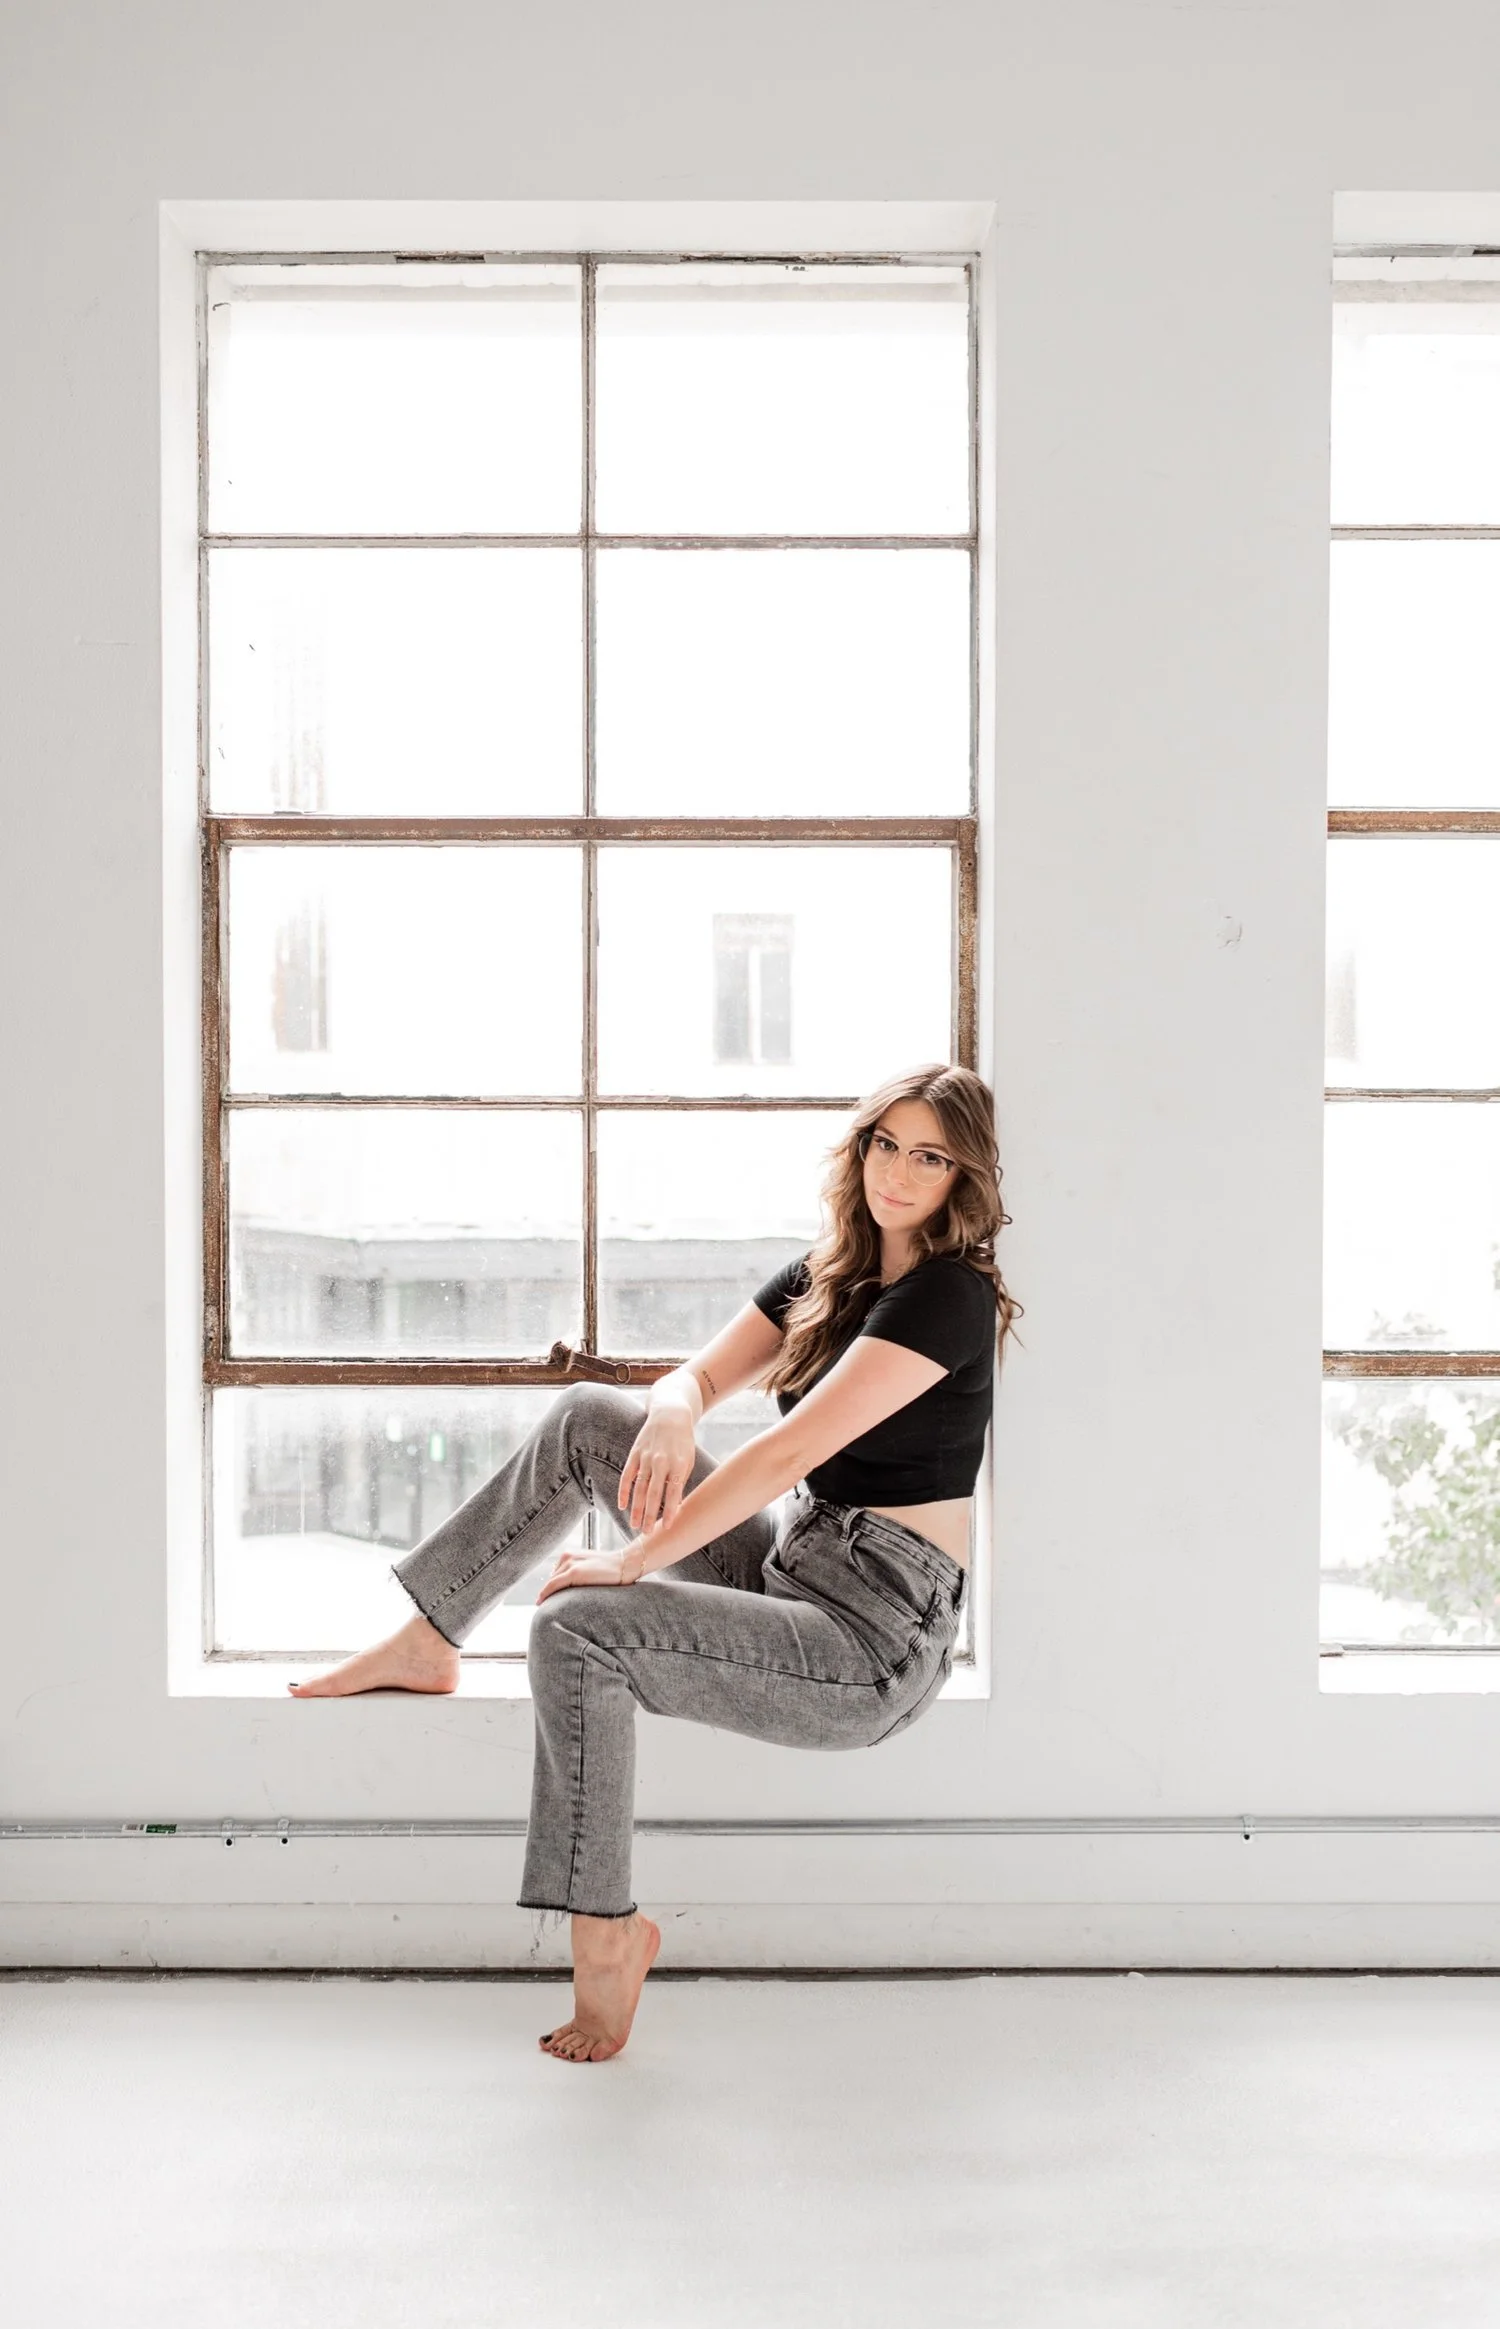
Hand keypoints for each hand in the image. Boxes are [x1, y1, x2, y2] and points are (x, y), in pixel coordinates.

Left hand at [536, 1544, 645, 1603]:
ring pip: (551, 1583)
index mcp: (569, 1554)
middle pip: (551, 1579)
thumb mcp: (589, 1568)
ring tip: (543, 1607)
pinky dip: (545, 1593)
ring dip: (546, 1594)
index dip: (549, 1589)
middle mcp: (567, 1556)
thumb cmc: (610, 1570)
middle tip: (543, 1606)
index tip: (542, 1600)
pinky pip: (553, 1585)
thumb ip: (576, 1574)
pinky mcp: (574, 1572)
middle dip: (548, 1592)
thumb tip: (565, 1590)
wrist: (626, 1564)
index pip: (554, 1575)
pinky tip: (540, 1602)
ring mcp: (570, 1563)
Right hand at [618, 1402, 696, 1531]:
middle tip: (645, 1533)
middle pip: (653, 1493)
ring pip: (639, 1487)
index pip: (673, 1492)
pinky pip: (628, 1475)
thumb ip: (680, 1482)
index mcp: (679, 1464)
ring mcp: (646, 1457)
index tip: (666, 1527)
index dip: (669, 1510)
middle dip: (649, 1515)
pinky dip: (624, 1491)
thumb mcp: (688, 1460)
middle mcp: (661, 1461)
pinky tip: (622, 1505)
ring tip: (634, 1525)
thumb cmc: (683, 1442)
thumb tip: (675, 1507)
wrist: (671, 1415)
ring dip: (635, 1508)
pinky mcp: (635, 1453)